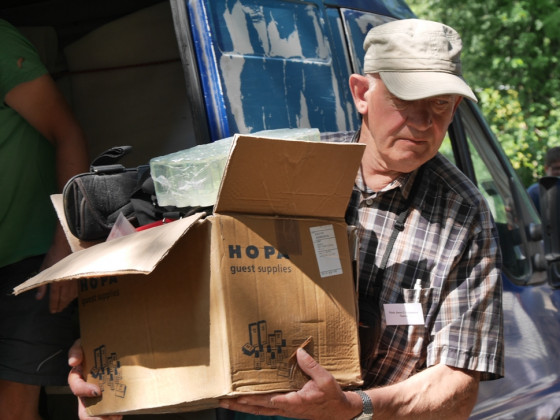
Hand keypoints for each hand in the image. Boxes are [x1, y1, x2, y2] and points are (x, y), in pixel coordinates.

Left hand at [35, 224, 77, 311]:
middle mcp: (66, 282)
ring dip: (68, 302)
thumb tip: (38, 298)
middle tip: (58, 311)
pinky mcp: (79, 276)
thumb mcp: (43, 270)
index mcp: (56, 281)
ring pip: (72, 295)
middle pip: (64, 298)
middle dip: (61, 305)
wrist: (66, 245)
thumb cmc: (53, 257)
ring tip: (64, 306)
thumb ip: (41, 285)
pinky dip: (74, 295)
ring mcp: (74, 279)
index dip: (53, 305)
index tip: (52, 311)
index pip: (55, 297)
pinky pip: (78, 289)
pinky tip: (72, 297)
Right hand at [68, 339, 122, 419]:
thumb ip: (76, 350)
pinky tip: (120, 413)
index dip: (84, 391)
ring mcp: (96, 396)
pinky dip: (114, 415)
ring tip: (116, 416)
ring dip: (105, 418)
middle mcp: (86, 390)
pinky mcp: (107, 399)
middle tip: (109, 416)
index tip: (97, 390)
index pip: (76, 388)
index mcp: (79, 378)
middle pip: (84, 411)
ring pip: (96, 414)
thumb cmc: (92, 347)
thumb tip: (73, 362)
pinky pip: (107, 413)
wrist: (108, 346)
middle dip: (93, 418)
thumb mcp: (82, 344)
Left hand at [219, 348, 360, 419]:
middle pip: (259, 407)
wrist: (338, 413)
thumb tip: (298, 352)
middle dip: (240, 404)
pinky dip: (252, 406)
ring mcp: (285, 410)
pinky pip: (265, 408)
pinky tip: (243, 402)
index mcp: (295, 401)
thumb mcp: (325, 379)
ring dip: (242, 407)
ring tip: (226, 402)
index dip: (254, 398)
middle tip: (223, 400)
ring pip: (260, 410)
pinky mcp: (285, 409)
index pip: (272, 400)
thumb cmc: (332, 397)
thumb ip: (311, 366)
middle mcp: (287, 407)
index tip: (240, 395)